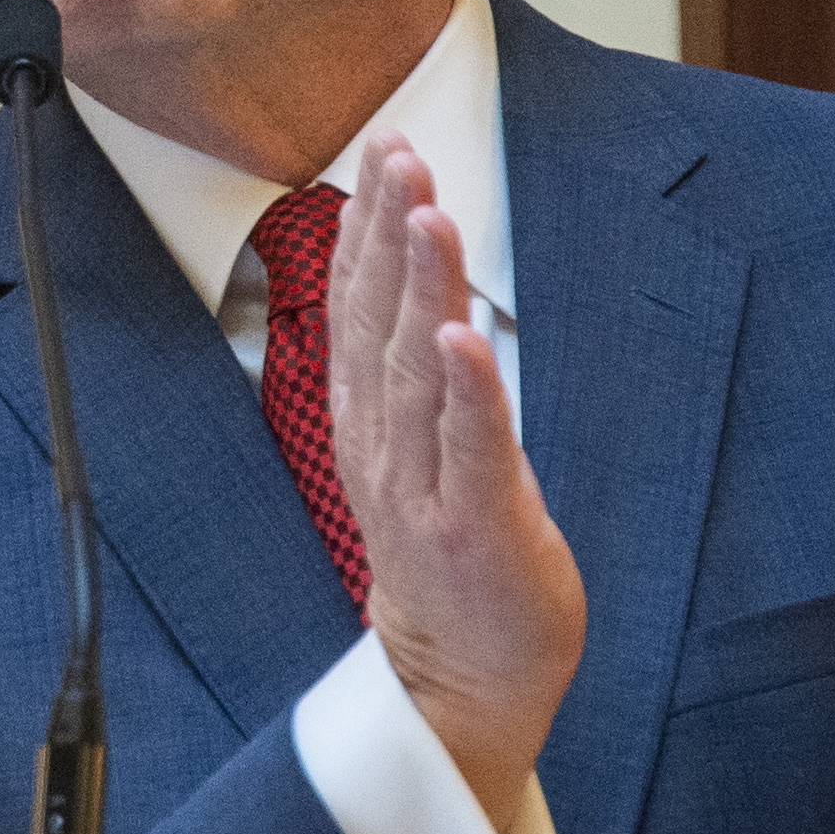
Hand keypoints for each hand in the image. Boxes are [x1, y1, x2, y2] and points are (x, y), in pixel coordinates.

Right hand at [330, 133, 585, 830]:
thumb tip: (423, 290)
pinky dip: (463, 391)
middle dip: (387, 229)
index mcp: (370, 423)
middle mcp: (384, 447)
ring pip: (416, 369)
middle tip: (397, 150)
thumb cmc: (455, 563)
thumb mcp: (420, 455)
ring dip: (420, 285)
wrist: (460, 684)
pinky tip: (460, 336)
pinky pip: (470, 448)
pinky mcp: (475, 527)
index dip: (365, 225)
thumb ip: (415, 378)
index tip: (379, 149)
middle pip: (379, 320)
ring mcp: (424, 488)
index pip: (359, 306)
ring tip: (424, 212)